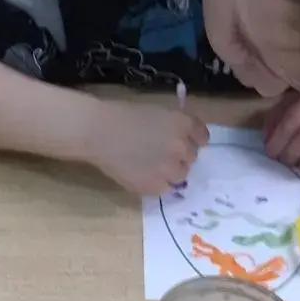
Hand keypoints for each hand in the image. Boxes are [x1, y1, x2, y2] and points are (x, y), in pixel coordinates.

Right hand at [87, 100, 208, 195]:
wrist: (98, 132)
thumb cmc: (122, 115)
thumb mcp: (156, 112)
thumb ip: (175, 125)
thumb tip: (183, 138)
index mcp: (183, 124)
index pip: (202, 136)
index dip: (191, 139)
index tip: (180, 141)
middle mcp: (182, 147)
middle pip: (192, 157)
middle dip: (179, 155)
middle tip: (158, 152)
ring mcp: (169, 169)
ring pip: (180, 175)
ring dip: (170, 171)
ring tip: (149, 165)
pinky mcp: (155, 186)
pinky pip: (165, 188)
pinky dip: (156, 183)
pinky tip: (140, 173)